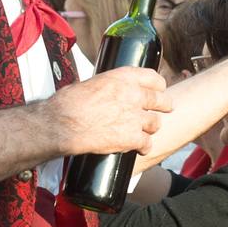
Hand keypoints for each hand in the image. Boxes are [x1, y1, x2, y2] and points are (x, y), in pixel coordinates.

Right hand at [54, 67, 171, 156]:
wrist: (61, 124)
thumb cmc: (68, 103)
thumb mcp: (92, 83)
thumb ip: (109, 87)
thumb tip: (111, 93)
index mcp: (124, 77)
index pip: (154, 78)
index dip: (158, 86)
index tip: (159, 90)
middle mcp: (134, 95)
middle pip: (161, 101)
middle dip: (164, 105)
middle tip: (166, 108)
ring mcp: (135, 117)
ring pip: (156, 124)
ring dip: (150, 128)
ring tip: (143, 132)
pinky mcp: (132, 138)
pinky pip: (147, 144)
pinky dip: (144, 147)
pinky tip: (140, 149)